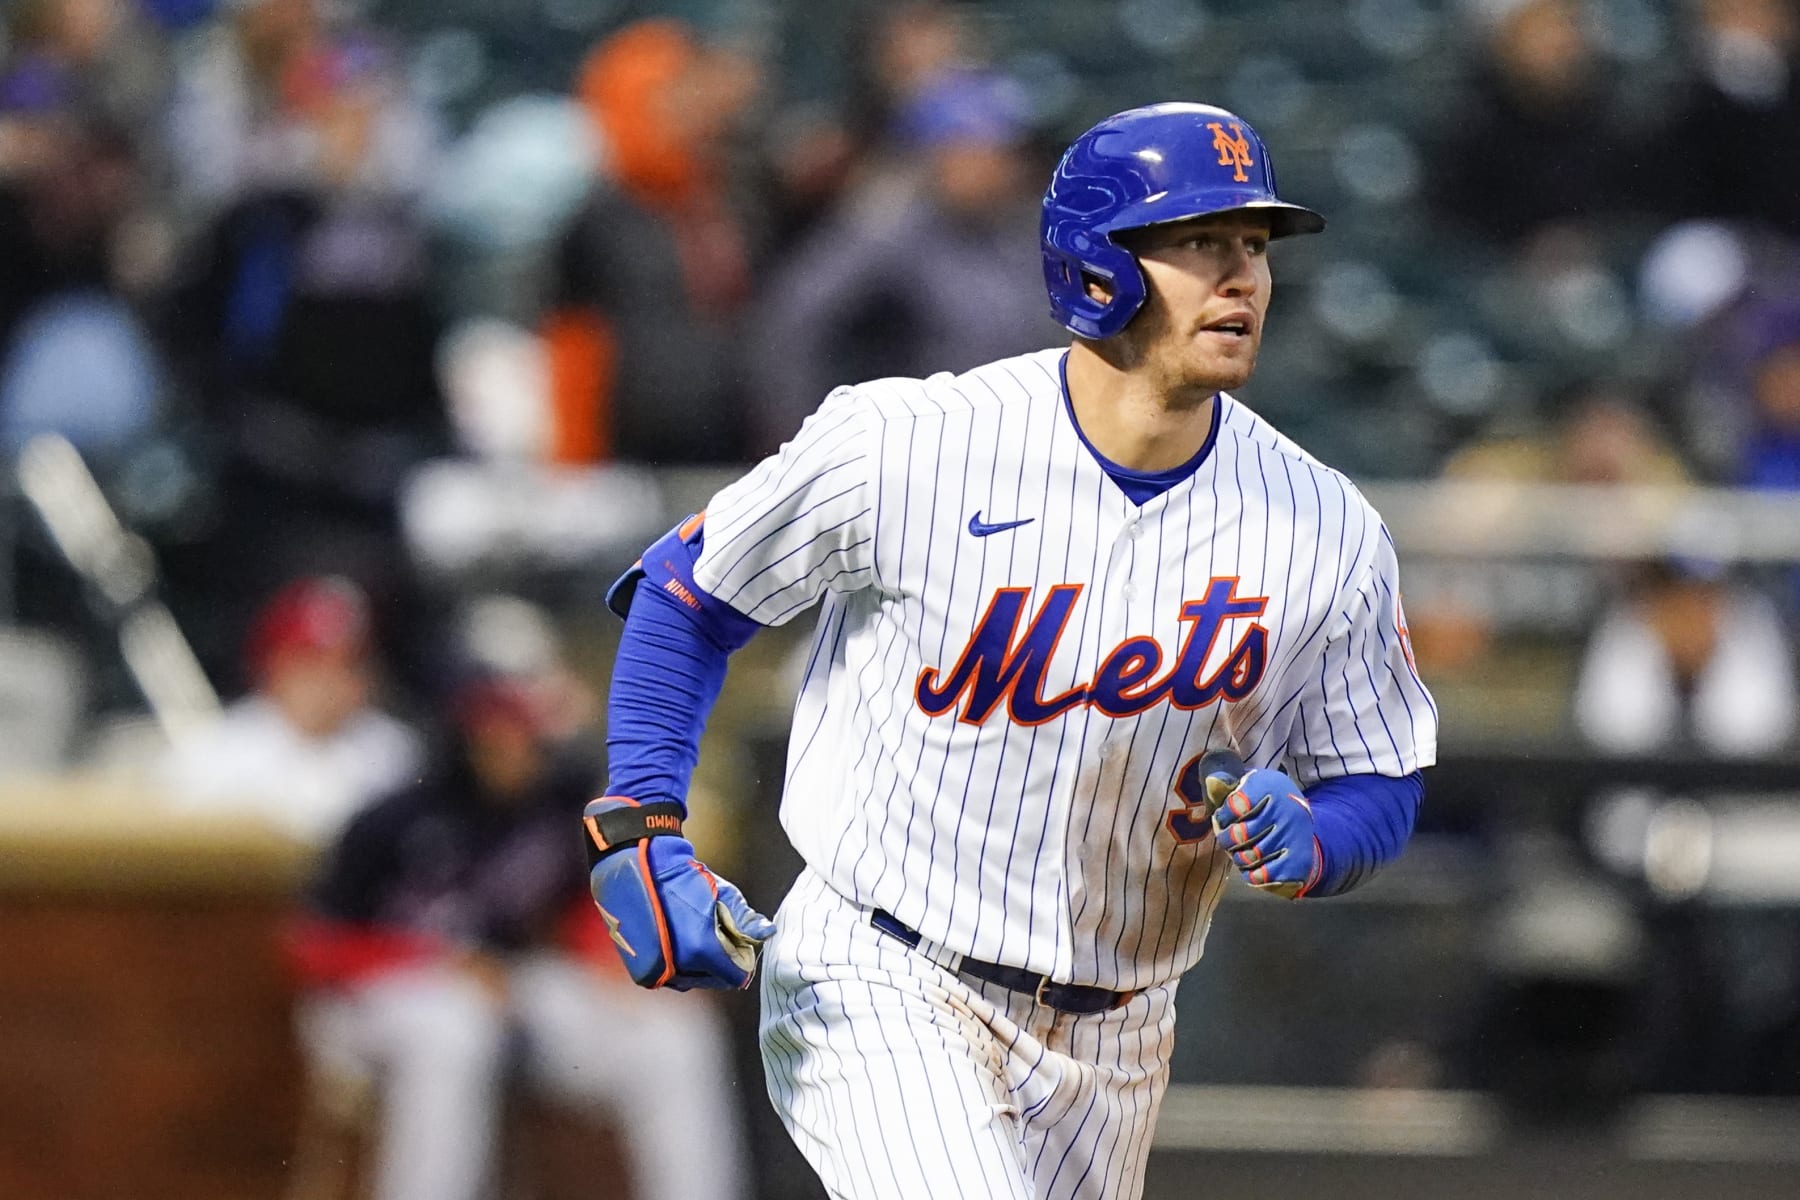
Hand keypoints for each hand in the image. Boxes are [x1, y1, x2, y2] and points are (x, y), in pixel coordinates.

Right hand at [585, 798, 775, 989]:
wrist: (636, 866)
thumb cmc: (678, 876)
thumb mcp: (720, 893)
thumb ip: (745, 919)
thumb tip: (765, 932)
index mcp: (701, 948)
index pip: (735, 975)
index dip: (742, 962)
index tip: (741, 949)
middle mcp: (678, 966)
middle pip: (714, 980)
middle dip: (722, 964)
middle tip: (721, 941)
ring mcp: (657, 970)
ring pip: (691, 980)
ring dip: (700, 967)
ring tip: (698, 940)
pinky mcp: (641, 969)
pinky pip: (670, 976)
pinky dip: (678, 966)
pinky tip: (680, 943)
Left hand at [1211, 768, 1322, 898]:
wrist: (1301, 828)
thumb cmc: (1266, 806)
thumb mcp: (1249, 789)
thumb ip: (1227, 788)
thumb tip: (1211, 783)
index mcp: (1272, 786)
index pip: (1235, 805)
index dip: (1224, 816)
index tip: (1223, 819)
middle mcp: (1286, 810)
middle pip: (1241, 833)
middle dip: (1228, 839)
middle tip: (1227, 839)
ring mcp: (1293, 837)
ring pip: (1250, 856)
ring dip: (1239, 857)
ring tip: (1240, 851)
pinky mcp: (1296, 861)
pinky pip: (1262, 874)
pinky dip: (1252, 873)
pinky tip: (1253, 865)